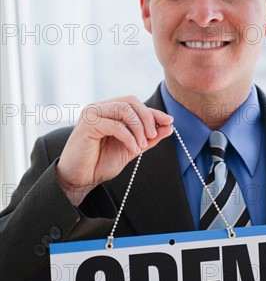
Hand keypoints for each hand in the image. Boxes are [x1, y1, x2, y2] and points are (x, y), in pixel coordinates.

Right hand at [56, 96, 172, 205]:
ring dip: (139, 127)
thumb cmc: (101, 163)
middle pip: (131, 102)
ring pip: (124, 109)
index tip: (169, 122)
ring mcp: (92, 113)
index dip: (153, 112)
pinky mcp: (87, 124)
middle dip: (147, 118)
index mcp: (109, 111)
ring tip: (143, 146)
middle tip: (154, 136)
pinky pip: (115, 125)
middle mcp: (100, 108)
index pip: (135, 104)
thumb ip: (148, 138)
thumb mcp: (131, 149)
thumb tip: (169, 126)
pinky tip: (134, 149)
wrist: (80, 179)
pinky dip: (129, 137)